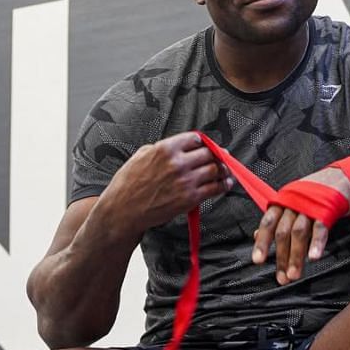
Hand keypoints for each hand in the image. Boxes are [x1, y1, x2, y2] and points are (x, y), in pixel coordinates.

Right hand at [101, 132, 232, 239]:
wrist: (123, 211)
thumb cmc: (128, 184)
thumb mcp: (141, 155)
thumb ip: (161, 148)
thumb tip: (178, 146)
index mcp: (166, 148)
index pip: (195, 139)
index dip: (202, 143)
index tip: (205, 146)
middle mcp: (178, 163)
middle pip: (209, 153)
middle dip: (216, 155)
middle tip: (221, 157)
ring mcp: (185, 181)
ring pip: (215, 169)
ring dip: (223, 169)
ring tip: (226, 171)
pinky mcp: (190, 198)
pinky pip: (214, 188)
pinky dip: (223, 185)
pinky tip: (226, 184)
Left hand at [253, 165, 349, 283]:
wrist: (344, 176)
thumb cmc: (317, 192)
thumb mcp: (294, 202)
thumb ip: (277, 219)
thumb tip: (257, 234)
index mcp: (284, 200)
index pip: (268, 222)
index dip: (262, 242)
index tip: (258, 260)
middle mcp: (295, 202)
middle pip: (283, 232)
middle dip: (281, 257)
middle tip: (282, 278)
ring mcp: (311, 205)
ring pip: (299, 232)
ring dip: (296, 256)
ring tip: (295, 275)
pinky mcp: (329, 209)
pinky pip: (320, 228)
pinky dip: (316, 243)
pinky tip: (314, 257)